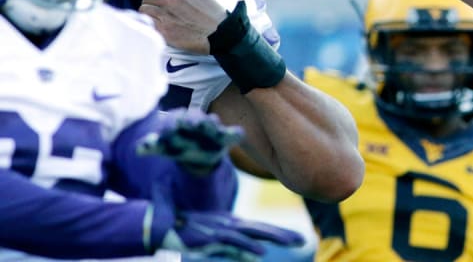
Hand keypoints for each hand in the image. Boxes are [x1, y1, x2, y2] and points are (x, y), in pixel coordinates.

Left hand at [136, 110, 243, 175]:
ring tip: (206, 123)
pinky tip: (238, 133)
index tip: (172, 123)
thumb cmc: (178, 146)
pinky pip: (233, 134)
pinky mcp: (225, 138)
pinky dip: (235, 133)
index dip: (174, 121)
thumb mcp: (164, 147)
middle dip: (191, 119)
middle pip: (195, 118)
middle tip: (186, 121)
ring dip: (209, 124)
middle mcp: (198, 121)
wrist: (198, 154)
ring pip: (212, 123)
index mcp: (181, 121)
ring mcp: (212, 128)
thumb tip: (137, 149)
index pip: (177, 118)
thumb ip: (152, 146)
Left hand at [140, 0, 229, 54]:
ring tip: (154, 20)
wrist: (220, 32)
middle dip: (149, 5)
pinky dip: (148, 25)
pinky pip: (147, 24)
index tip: (157, 2)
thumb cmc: (213, 14)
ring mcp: (165, 17)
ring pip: (144, 11)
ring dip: (147, 15)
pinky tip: (154, 28)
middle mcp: (169, 2)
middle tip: (155, 12)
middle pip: (147, 0)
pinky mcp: (164, 31)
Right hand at [149, 201, 303, 260]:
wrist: (159, 224)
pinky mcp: (210, 238)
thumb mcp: (215, 242)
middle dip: (283, 234)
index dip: (280, 232)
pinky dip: (247, 247)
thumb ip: (236, 249)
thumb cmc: (188, 232)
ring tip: (293, 242)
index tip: (300, 238)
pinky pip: (231, 244)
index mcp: (232, 224)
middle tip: (304, 240)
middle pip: (262, 229)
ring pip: (252, 234)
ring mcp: (220, 230)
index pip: (262, 228)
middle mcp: (230, 225)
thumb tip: (256, 257)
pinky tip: (261, 252)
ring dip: (273, 237)